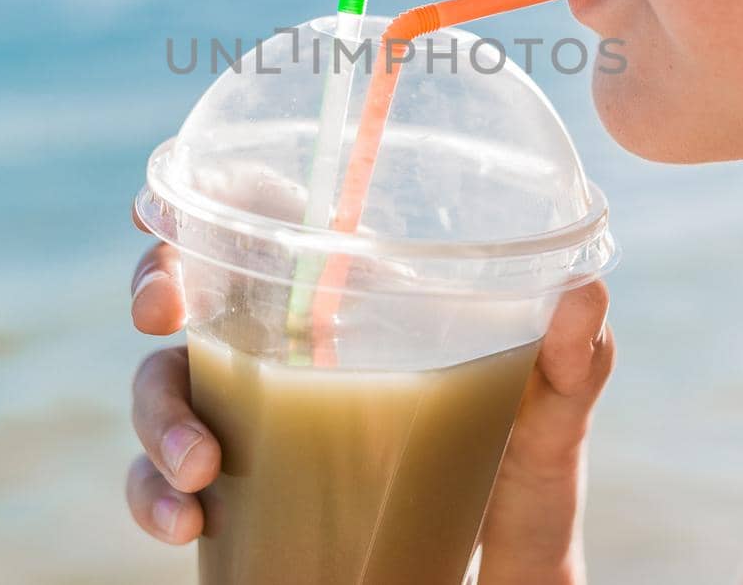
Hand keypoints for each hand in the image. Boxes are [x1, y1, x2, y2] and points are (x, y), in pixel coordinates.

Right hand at [124, 213, 614, 584]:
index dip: (210, 196)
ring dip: (160, 419)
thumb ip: (569, 370)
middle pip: (193, 289)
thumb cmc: (518, 486)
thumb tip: (587, 295)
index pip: (269, 221)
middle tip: (162, 311)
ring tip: (200, 472)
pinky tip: (184, 522)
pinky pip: (162, 482)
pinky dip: (154, 498)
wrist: (494, 583)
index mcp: (356, 303)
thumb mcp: (547, 426)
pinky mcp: (233, 493)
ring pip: (164, 387)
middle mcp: (289, 350)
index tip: (167, 199)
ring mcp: (253, 420)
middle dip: (158, 284)